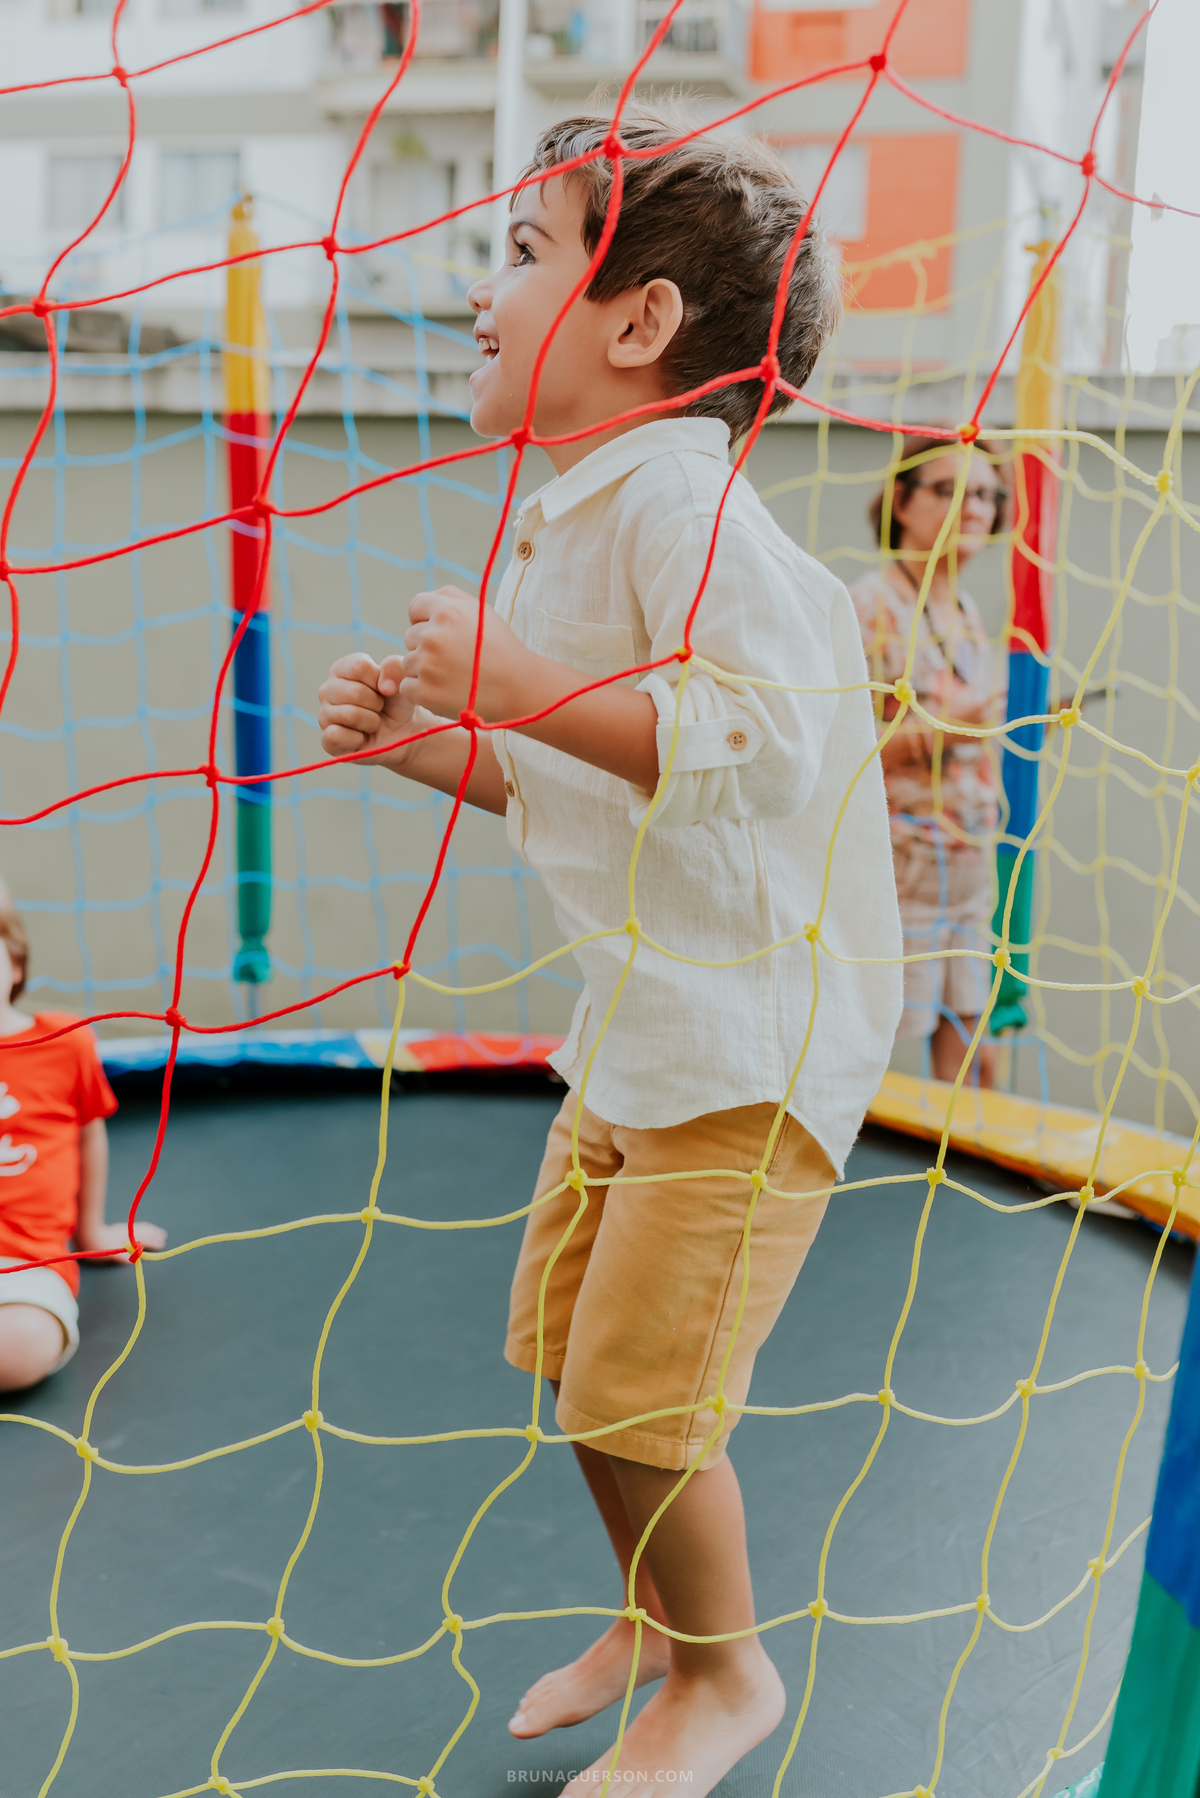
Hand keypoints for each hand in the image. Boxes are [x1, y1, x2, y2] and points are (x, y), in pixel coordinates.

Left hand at [76, 1219, 166, 1258]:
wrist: (86, 1234)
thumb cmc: (96, 1246)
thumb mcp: (107, 1254)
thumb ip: (120, 1258)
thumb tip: (132, 1261)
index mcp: (126, 1240)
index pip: (143, 1241)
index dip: (152, 1242)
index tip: (161, 1244)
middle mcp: (127, 1234)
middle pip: (144, 1233)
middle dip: (154, 1235)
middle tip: (163, 1237)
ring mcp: (123, 1230)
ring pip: (141, 1229)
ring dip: (151, 1231)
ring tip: (159, 1232)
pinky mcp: (118, 1229)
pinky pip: (136, 1227)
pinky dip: (144, 1228)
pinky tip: (144, 1229)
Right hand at [318, 652, 409, 759]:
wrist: (402, 733)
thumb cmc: (397, 702)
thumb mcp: (402, 679)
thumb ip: (396, 667)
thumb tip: (384, 685)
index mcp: (342, 668)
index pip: (359, 666)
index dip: (379, 680)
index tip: (383, 689)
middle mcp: (328, 689)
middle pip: (355, 692)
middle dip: (377, 704)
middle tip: (379, 709)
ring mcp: (324, 714)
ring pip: (349, 715)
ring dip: (371, 722)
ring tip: (372, 722)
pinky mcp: (326, 739)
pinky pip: (336, 736)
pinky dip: (357, 739)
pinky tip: (362, 737)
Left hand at [402, 586, 532, 722]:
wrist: (518, 688)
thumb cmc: (500, 648)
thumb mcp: (481, 611)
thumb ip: (449, 597)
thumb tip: (420, 602)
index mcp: (446, 611)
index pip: (415, 608)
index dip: (426, 620)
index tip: (443, 634)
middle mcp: (433, 636)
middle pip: (409, 637)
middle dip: (426, 647)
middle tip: (454, 659)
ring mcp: (427, 666)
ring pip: (408, 663)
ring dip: (424, 671)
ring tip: (453, 676)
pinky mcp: (425, 693)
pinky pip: (407, 688)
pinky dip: (422, 692)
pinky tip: (446, 691)